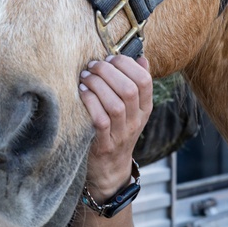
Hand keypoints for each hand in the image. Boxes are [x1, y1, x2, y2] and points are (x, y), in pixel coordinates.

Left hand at [78, 55, 152, 201]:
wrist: (111, 169)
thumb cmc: (118, 130)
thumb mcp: (133, 109)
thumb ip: (136, 84)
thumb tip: (140, 57)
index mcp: (144, 108)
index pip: (145, 81)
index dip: (127, 65)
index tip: (111, 58)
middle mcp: (136, 121)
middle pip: (129, 90)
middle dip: (109, 72)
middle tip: (93, 65)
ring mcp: (121, 134)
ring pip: (115, 104)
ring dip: (98, 85)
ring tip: (85, 76)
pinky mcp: (104, 144)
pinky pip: (100, 121)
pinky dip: (91, 103)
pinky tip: (82, 92)